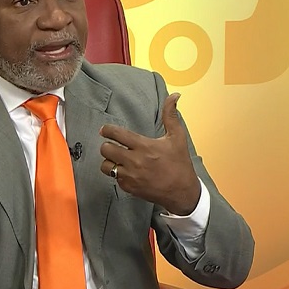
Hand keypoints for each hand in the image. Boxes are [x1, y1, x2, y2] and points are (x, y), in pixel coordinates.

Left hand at [99, 93, 199, 214]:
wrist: (182, 191)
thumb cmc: (180, 164)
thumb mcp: (177, 137)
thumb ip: (170, 115)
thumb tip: (174, 96)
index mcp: (144, 146)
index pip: (116, 134)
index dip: (107, 130)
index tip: (105, 130)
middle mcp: (134, 161)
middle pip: (106, 149)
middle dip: (107, 145)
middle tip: (112, 145)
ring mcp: (130, 176)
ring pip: (105, 166)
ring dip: (109, 161)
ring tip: (116, 159)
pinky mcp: (129, 188)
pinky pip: (114, 178)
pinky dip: (117, 174)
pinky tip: (126, 171)